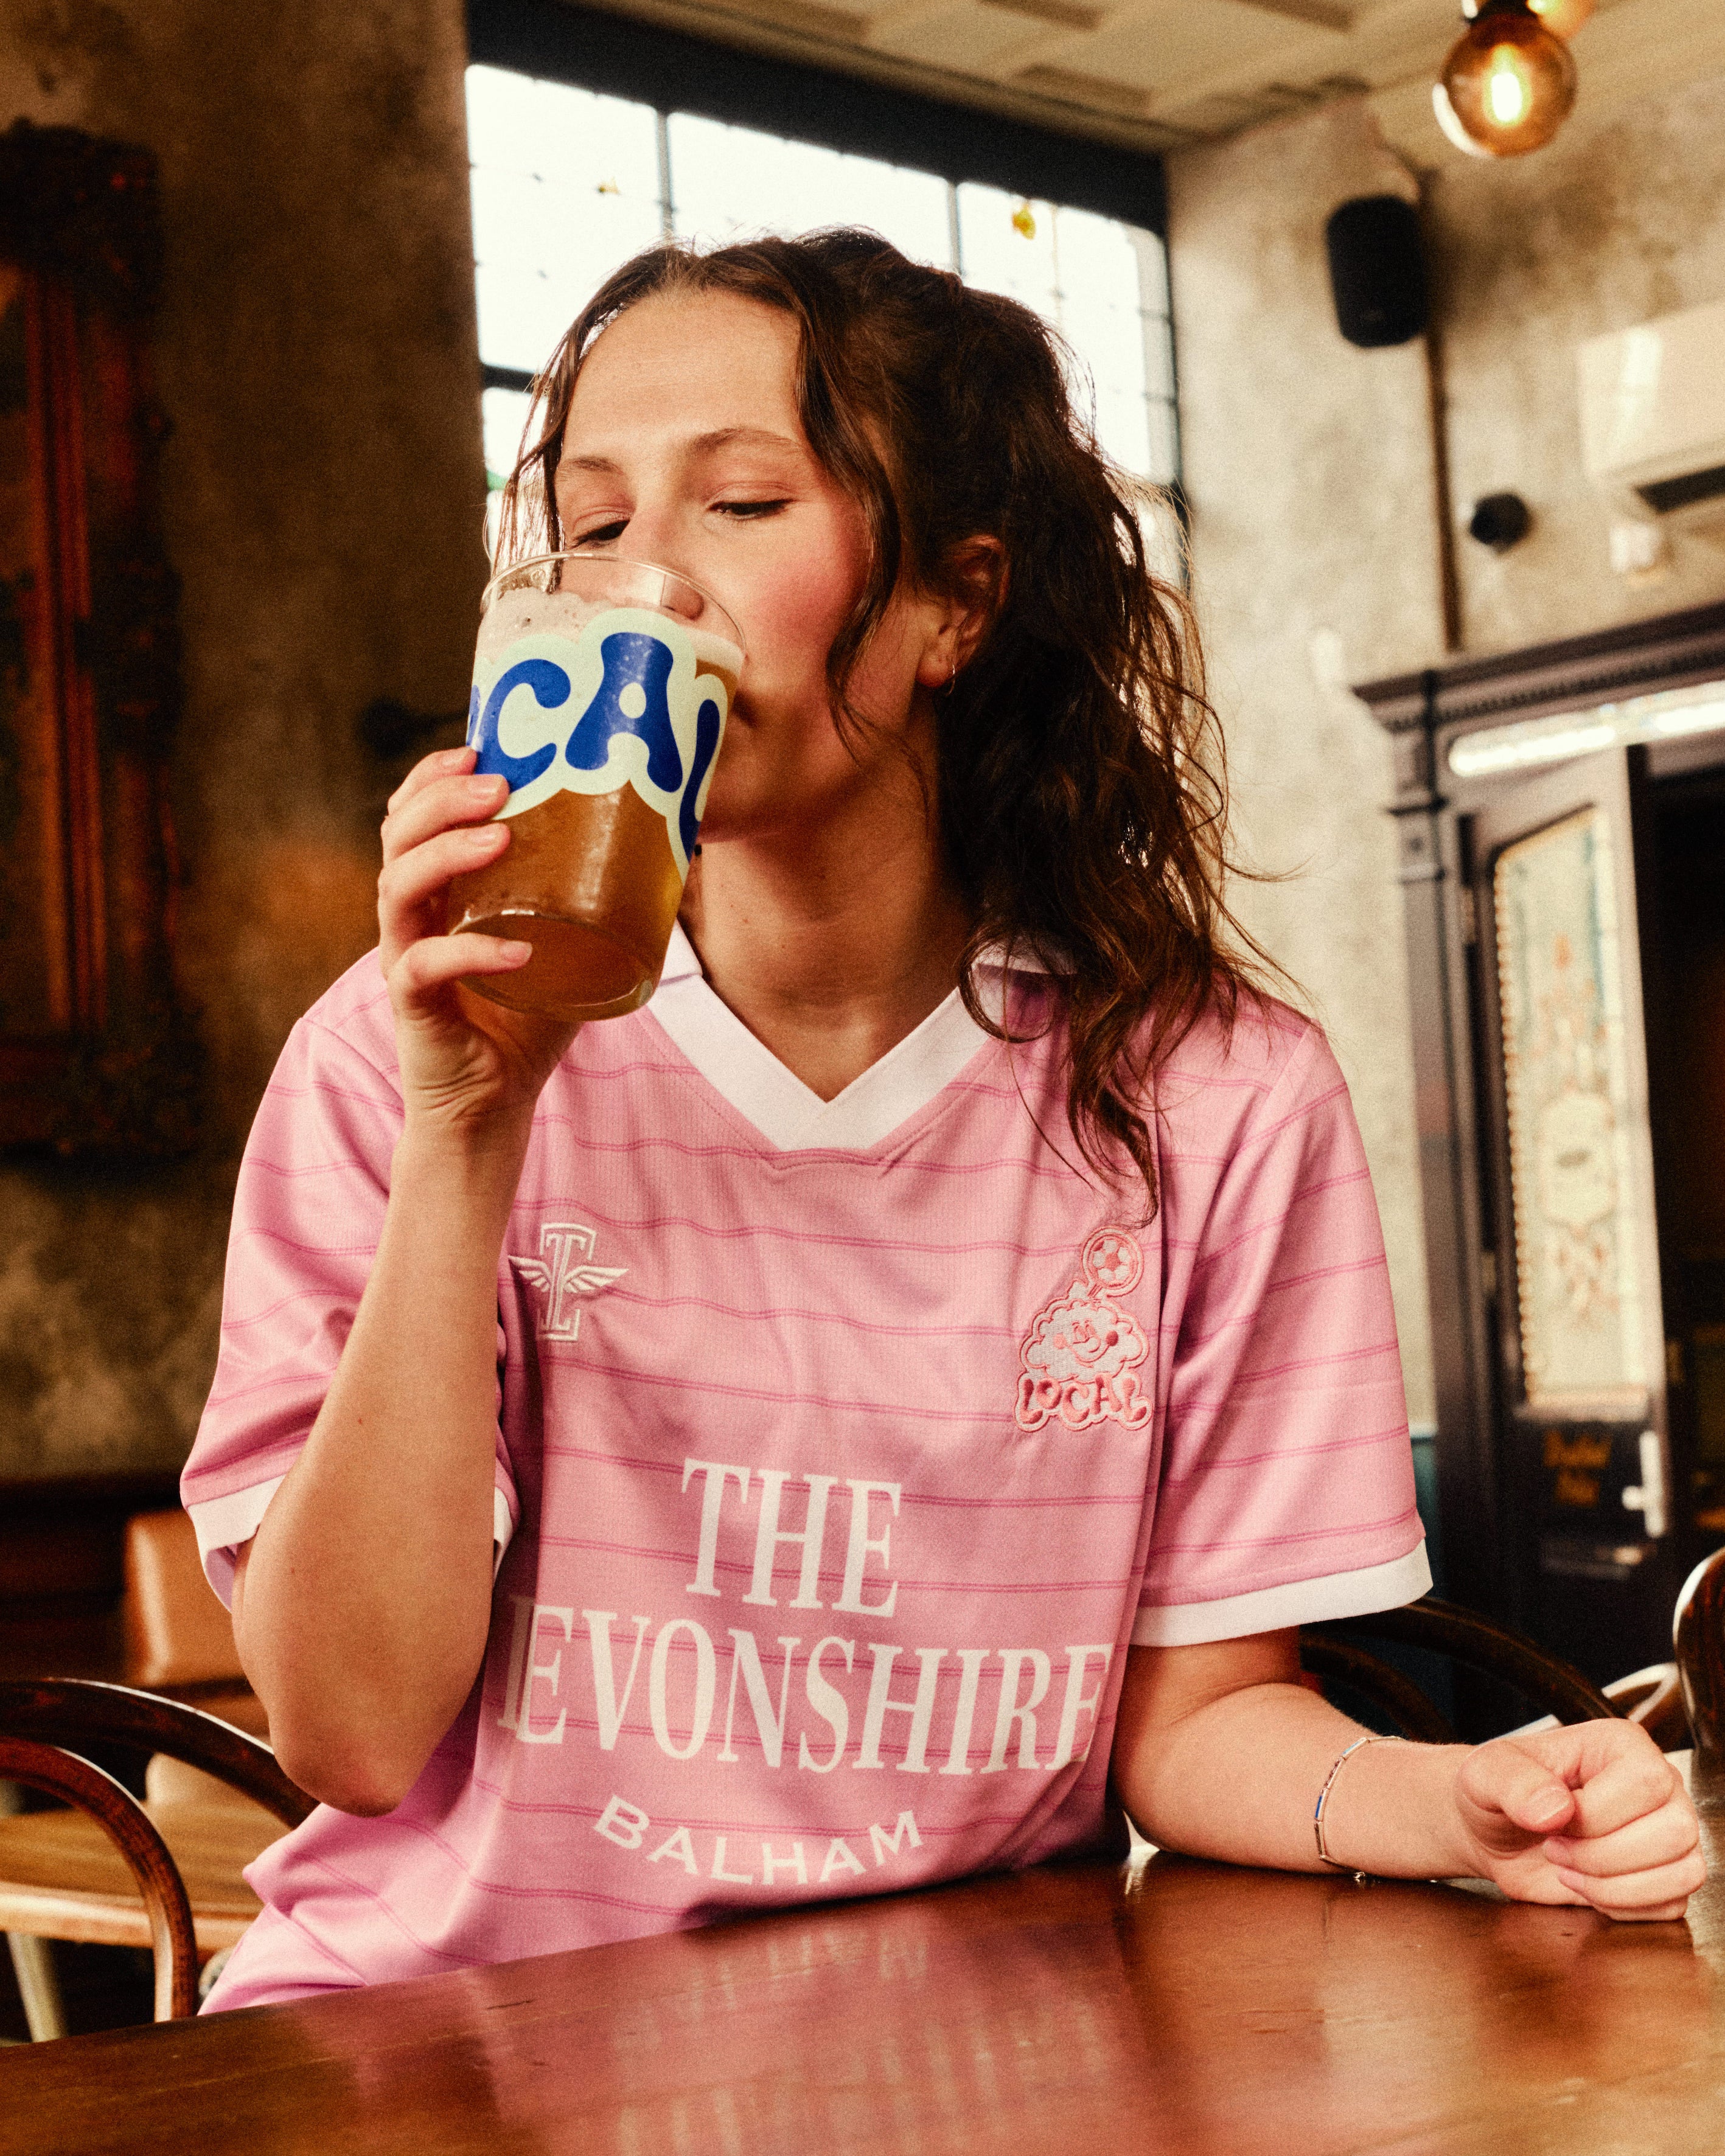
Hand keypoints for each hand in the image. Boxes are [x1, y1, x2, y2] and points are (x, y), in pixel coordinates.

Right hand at [377, 744, 578, 1130]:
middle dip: (442, 798)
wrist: (493, 1102)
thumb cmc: (528, 1016)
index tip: (478, 747)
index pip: (413, 814)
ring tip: (501, 835)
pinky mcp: (413, 1006)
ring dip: (447, 853)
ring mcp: (405, 958)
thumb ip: (598, 899)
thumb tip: (679, 847)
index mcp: (438, 890)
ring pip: (398, 887)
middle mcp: (411, 916)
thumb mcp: (568, 943)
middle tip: (498, 783)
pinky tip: (516, 949)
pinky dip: (469, 952)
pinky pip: (425, 968)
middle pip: (399, 835)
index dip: (434, 776)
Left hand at [1453, 1719, 1703, 1921]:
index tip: (1551, 1821)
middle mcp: (1657, 1785)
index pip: (1645, 1783)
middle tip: (1557, 1848)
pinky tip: (1589, 1888)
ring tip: (1570, 1868)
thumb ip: (1513, 1781)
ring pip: (1682, 1873)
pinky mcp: (1664, 1876)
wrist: (1493, 1834)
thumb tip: (1555, 1808)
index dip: (1596, 1816)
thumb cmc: (1494, 1794)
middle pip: (1674, 1832)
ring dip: (1615, 1886)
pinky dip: (1625, 1907)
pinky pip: (1672, 1906)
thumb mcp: (1483, 1774)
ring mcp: (1666, 1832)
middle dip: (1603, 1856)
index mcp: (1621, 1745)